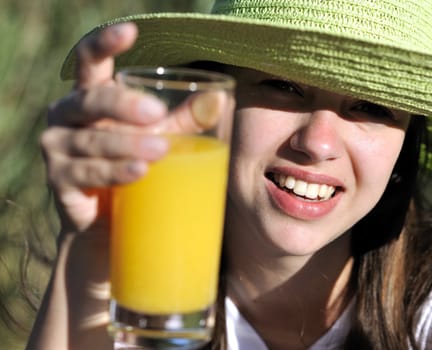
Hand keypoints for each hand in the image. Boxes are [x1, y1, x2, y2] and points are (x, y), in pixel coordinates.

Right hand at [42, 23, 217, 233]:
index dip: (104, 43)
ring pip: (90, 141)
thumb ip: (184, 118)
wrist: (107, 220)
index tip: (130, 32)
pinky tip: (139, 172)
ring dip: (126, 145)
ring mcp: (58, 148)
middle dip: (122, 104)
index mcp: (90, 96)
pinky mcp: (58, 180)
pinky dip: (113, 172)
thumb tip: (219, 98)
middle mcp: (67, 116)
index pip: (89, 61)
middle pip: (90, 99)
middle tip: (156, 114)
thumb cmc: (132, 165)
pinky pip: (84, 173)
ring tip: (160, 151)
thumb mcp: (158, 136)